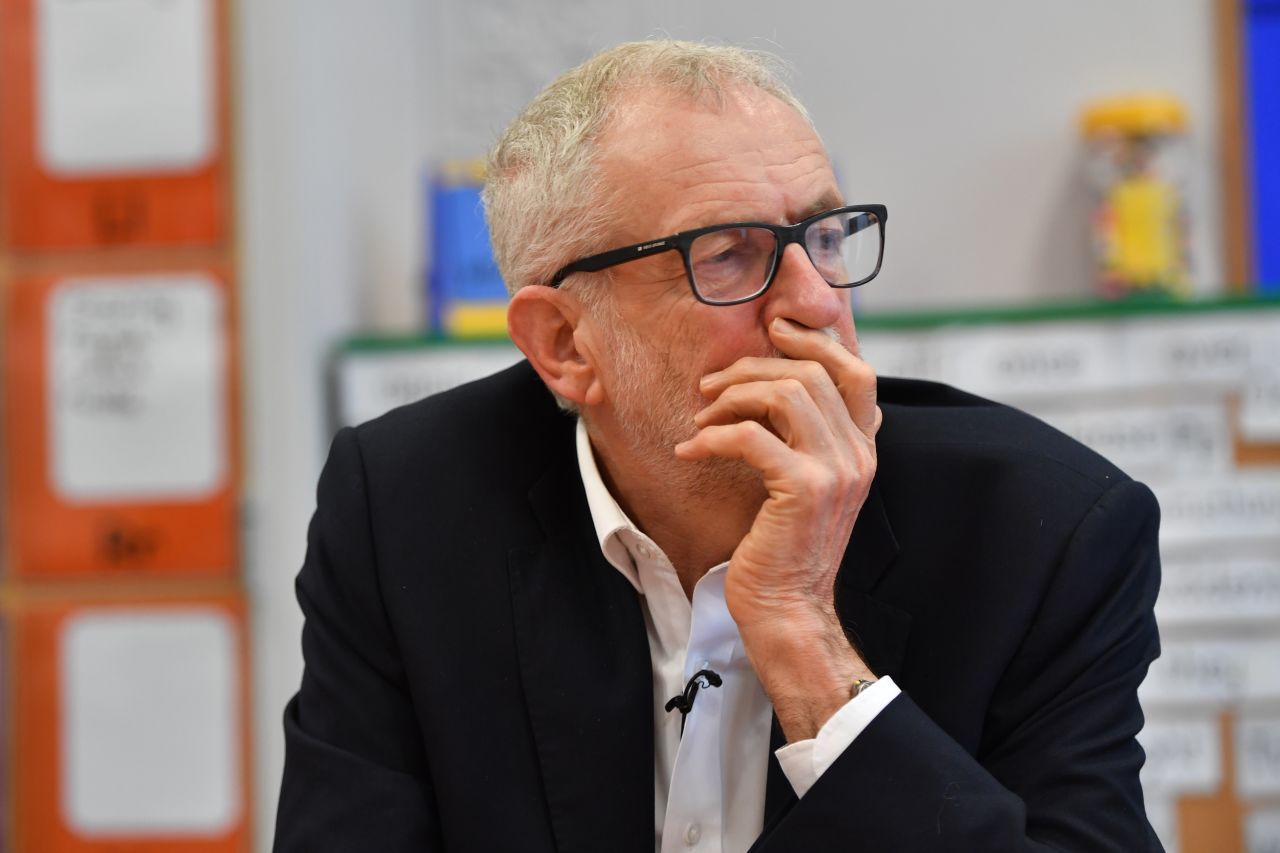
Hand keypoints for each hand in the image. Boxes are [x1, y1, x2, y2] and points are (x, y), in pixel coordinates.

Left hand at [674, 316, 880, 738]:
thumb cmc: (783, 549)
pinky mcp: (805, 490)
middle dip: (751, 370)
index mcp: (862, 449)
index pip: (856, 370)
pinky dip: (712, 437)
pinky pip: (751, 436)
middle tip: (710, 388)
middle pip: (810, 373)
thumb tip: (771, 386)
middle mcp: (858, 454)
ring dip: (731, 397)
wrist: (789, 611)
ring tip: (701, 420)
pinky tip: (691, 452)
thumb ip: (804, 438)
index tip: (773, 327)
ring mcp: (836, 471)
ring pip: (786, 393)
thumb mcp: (805, 485)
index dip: (815, 340)